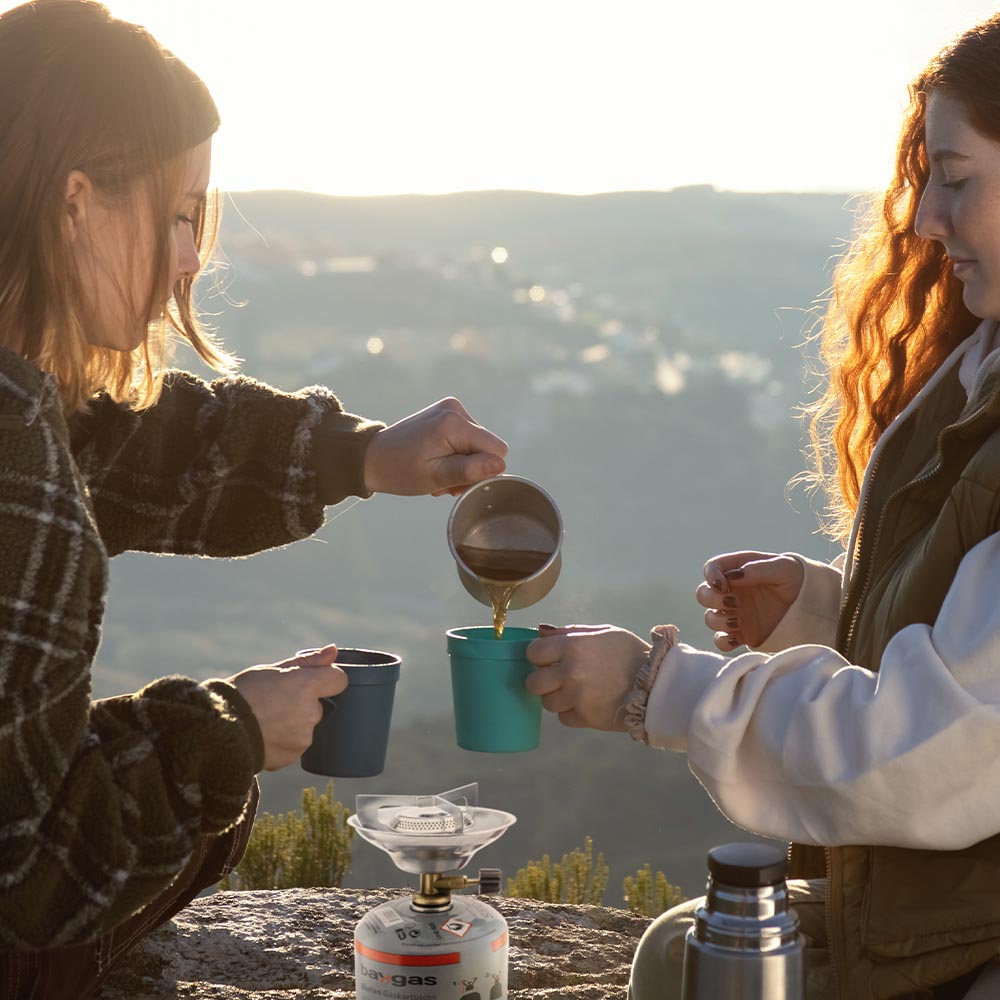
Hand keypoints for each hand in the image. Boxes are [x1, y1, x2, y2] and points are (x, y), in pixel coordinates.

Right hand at [227, 644, 346, 770]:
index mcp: (307, 686)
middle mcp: (310, 712)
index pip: (339, 680)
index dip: (326, 679)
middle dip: (303, 704)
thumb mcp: (273, 670)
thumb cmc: (243, 692)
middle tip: (275, 703)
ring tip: (266, 720)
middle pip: (319, 705)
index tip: (310, 681)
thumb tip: (333, 650)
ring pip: (307, 726)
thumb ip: (308, 662)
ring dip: (294, 723)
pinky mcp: (293, 755)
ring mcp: (303, 737)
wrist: (218, 729)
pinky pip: (295, 745)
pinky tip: (265, 734)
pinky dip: (284, 741)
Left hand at [363, 397, 507, 496]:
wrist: (374, 457)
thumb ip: (469, 471)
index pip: (497, 450)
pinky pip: (468, 439)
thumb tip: (500, 465)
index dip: (482, 470)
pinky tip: (438, 460)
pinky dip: (456, 454)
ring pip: (479, 445)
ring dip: (462, 464)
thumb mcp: (436, 477)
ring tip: (438, 471)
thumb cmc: (400, 470)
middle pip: (488, 447)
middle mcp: (456, 409)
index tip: (457, 480)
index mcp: (454, 423)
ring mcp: (452, 408)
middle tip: (444, 480)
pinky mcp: (448, 413)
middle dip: (470, 469)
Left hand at [525, 624, 649, 730]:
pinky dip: (572, 713)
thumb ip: (570, 632)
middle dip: (542, 681)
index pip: (533, 653)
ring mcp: (577, 697)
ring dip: (557, 698)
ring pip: (547, 703)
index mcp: (573, 646)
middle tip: (557, 679)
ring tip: (576, 691)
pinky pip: (564, 718)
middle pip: (533, 683)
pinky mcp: (586, 718)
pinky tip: (588, 703)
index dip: (539, 656)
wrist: (658, 684)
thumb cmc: (631, 653)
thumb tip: (541, 631)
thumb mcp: (604, 633)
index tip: (547, 659)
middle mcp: (571, 672)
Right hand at [696, 551, 803, 650]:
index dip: (711, 575)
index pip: (712, 568)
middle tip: (733, 602)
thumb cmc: (798, 578)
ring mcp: (735, 614)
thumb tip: (733, 576)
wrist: (815, 605)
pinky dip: (723, 641)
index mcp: (738, 570)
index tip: (722, 584)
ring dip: (718, 619)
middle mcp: (732, 592)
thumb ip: (758, 569)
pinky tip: (735, 637)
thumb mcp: (783, 566)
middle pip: (703, 594)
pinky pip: (722, 640)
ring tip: (738, 621)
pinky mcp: (743, 635)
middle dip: (711, 598)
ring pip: (710, 618)